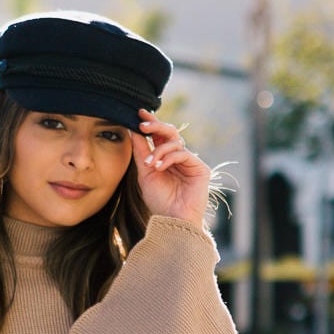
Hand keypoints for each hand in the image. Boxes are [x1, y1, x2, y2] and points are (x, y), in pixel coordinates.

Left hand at [130, 109, 209, 226]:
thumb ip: (141, 151)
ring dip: (158, 150)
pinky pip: (183, 153)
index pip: (159, 136)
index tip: (139, 113)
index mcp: (165, 158)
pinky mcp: (200, 168)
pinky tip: (159, 167)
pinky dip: (168, 158)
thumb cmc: (159, 200)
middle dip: (156, 126)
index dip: (151, 123)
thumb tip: (133, 130)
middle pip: (170, 132)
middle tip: (143, 125)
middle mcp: (179, 158)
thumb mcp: (145, 173)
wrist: (172, 220)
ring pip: (175, 141)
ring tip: (149, 164)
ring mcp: (190, 162)